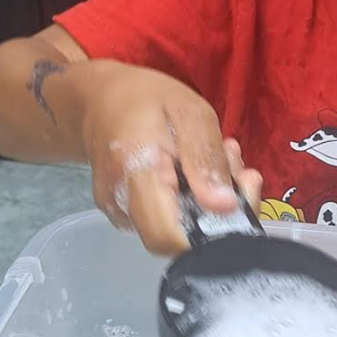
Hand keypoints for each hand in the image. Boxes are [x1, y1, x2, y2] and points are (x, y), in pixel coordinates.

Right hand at [72, 61, 260, 254]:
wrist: (98, 100)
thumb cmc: (144, 98)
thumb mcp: (189, 112)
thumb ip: (205, 159)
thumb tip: (224, 207)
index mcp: (135, 175)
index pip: (169, 238)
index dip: (212, 229)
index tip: (238, 191)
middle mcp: (120, 204)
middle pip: (180, 236)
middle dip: (218, 207)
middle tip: (232, 160)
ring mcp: (119, 213)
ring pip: (177, 228)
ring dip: (208, 200)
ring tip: (215, 157)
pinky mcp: (125, 214)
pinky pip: (166, 218)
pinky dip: (192, 198)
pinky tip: (196, 168)